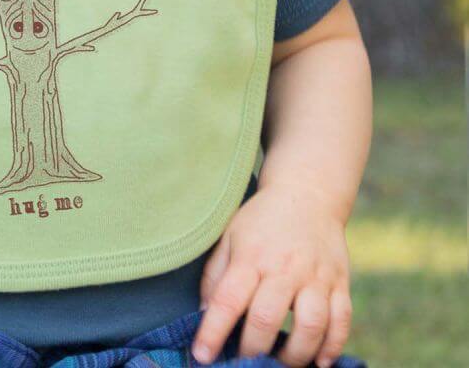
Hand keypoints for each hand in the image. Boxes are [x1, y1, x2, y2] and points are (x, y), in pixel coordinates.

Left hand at [191, 183, 351, 366]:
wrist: (307, 193)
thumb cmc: (261, 220)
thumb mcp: (230, 235)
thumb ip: (215, 275)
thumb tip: (204, 314)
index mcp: (251, 256)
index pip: (227, 300)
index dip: (213, 332)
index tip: (201, 356)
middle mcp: (284, 267)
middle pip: (266, 318)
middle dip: (253, 350)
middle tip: (245, 361)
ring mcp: (316, 275)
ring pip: (310, 325)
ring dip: (295, 354)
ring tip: (281, 362)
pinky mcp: (340, 282)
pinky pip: (342, 320)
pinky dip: (333, 346)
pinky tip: (320, 361)